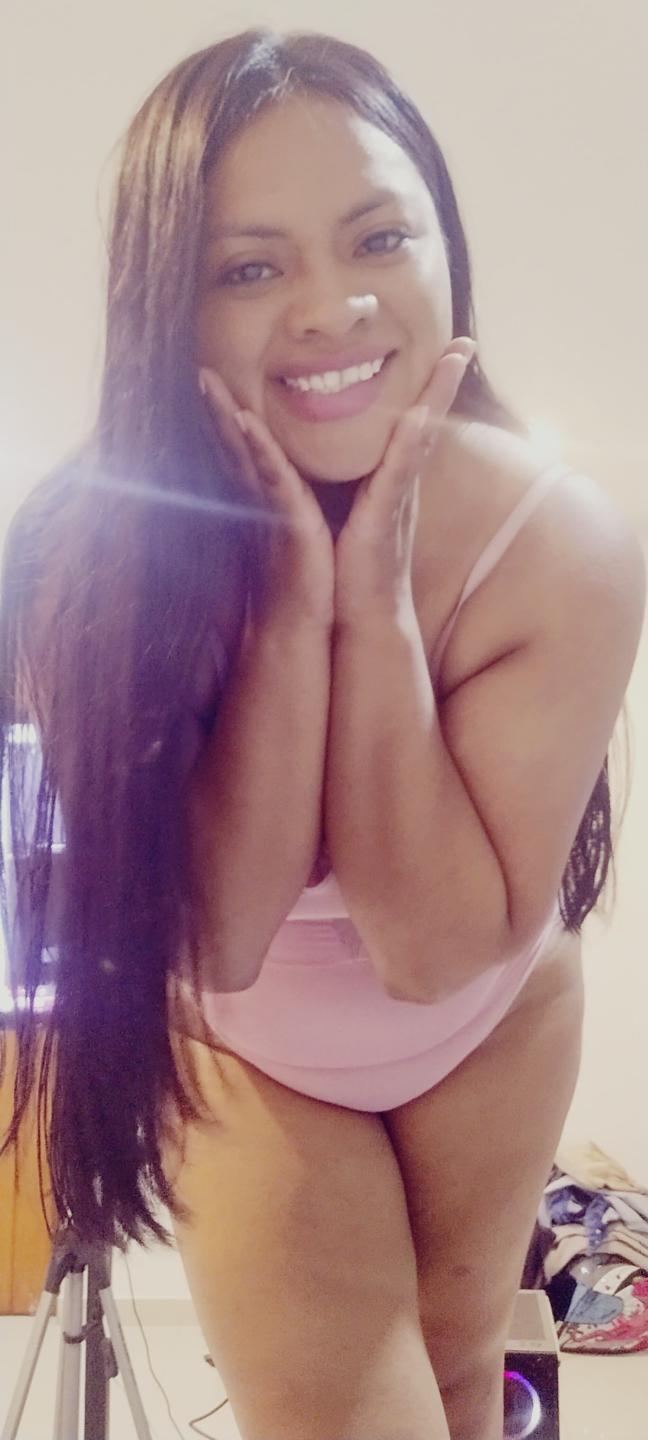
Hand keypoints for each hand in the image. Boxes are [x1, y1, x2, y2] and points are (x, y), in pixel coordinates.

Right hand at [199, 368, 335, 629]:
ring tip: (208, 382)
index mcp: (268, 499)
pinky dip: (258, 449)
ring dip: (226, 417)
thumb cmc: (303, 582)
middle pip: (233, 446)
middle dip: (215, 409)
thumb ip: (292, 508)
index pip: (245, 452)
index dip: (228, 420)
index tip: (215, 383)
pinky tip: (245, 422)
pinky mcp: (287, 520)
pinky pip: (272, 477)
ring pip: (244, 454)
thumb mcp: (299, 534)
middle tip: (200, 371)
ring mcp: (270, 508)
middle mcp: (262, 500)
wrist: (299, 626)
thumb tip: (297, 491)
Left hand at [333, 338, 476, 629]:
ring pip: (421, 438)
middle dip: (446, 381)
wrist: (361, 617)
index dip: (430, 391)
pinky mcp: (385, 517)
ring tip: (456, 358)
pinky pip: (398, 473)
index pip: (411, 427)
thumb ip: (352, 487)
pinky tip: (417, 415)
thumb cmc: (353, 568)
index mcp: (390, 482)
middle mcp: (400, 486)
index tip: (451, 352)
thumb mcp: (351, 515)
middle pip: (427, 422)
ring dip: (437, 397)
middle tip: (468, 342)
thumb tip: (341, 463)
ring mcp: (398, 500)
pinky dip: (408, 443)